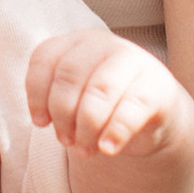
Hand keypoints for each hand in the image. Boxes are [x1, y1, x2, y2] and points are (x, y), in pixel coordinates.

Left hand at [22, 26, 193, 164]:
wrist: (156, 111)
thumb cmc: (105, 103)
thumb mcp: (78, 96)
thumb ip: (58, 100)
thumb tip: (44, 121)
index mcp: (78, 41)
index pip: (45, 58)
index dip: (36, 94)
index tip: (41, 123)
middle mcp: (104, 44)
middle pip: (70, 75)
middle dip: (62, 114)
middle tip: (66, 141)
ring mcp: (134, 61)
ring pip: (99, 90)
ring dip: (86, 127)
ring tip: (84, 151)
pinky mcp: (157, 88)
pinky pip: (131, 109)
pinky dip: (115, 132)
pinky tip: (107, 149)